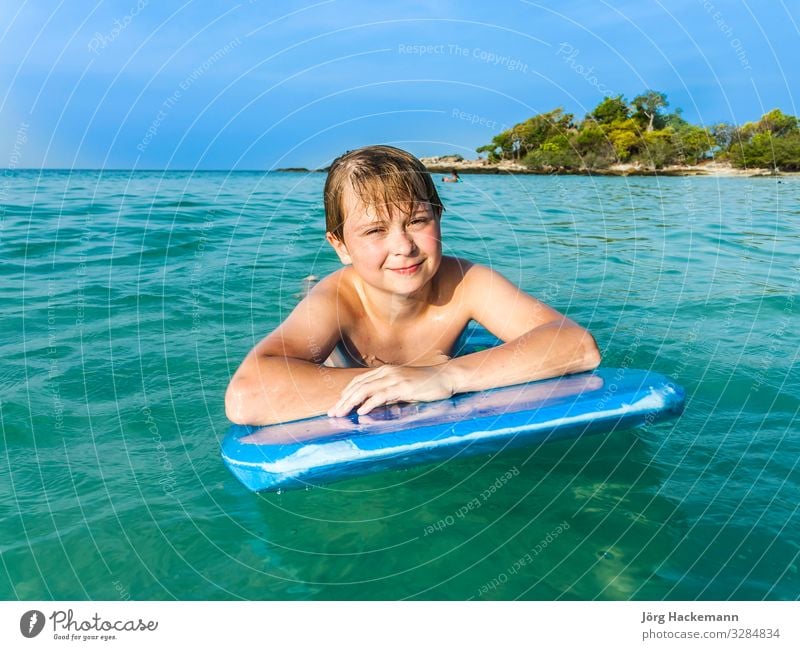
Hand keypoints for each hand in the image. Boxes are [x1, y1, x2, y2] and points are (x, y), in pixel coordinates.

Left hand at [327, 364, 456, 417]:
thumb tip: (372, 405)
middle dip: (343, 401)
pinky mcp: (402, 387)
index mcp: (384, 371)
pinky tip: (360, 412)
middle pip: (358, 386)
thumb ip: (388, 394)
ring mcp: (394, 379)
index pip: (359, 382)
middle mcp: (386, 372)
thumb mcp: (403, 388)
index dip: (346, 394)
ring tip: (340, 414)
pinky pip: (381, 395)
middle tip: (332, 413)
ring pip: (365, 390)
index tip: (337, 406)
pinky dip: (369, 403)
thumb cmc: (425, 384)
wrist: (446, 377)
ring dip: (350, 403)